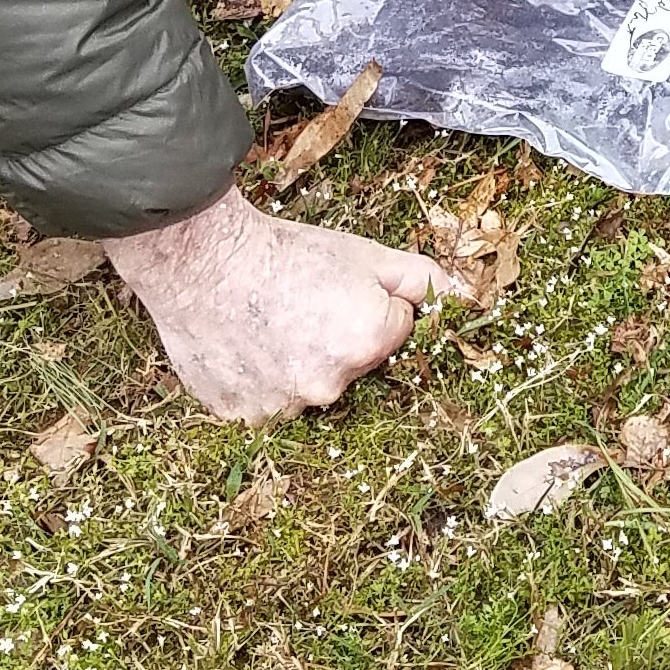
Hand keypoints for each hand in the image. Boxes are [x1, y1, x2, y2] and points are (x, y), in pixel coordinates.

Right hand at [107, 184, 442, 419]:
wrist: (200, 259)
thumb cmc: (285, 251)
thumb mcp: (365, 253)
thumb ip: (422, 279)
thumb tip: (469, 300)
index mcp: (369, 344)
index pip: (395, 334)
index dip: (372, 307)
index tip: (339, 291)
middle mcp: (330, 387)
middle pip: (353, 368)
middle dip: (339, 341)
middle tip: (302, 306)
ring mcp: (283, 408)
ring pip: (308, 389)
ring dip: (298, 366)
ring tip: (268, 325)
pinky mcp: (241, 417)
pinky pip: (265, 404)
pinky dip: (260, 381)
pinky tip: (245, 346)